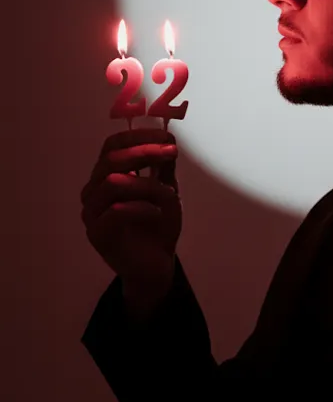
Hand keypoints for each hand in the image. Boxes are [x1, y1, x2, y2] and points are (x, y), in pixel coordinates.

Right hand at [80, 127, 180, 288]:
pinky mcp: (97, 234)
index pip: (113, 146)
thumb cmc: (158, 226)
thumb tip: (168, 137)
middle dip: (144, 151)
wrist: (156, 266)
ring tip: (168, 194)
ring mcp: (92, 213)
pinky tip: (156, 212)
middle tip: (171, 152)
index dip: (138, 136)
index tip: (166, 136)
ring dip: (146, 183)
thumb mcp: (166, 190)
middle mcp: (94, 191)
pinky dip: (141, 208)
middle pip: (111, 159)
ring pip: (113, 183)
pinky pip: (116, 211)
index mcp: (107, 176)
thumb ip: (163, 166)